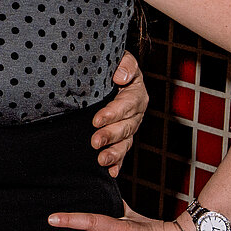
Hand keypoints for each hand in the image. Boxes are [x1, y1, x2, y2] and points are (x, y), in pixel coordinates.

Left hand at [89, 52, 149, 176]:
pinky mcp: (121, 138)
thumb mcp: (120, 58)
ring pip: (126, 142)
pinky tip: (112, 173)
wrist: (107, 75)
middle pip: (126, 127)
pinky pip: (122, 152)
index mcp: (136, 93)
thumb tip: (121, 77)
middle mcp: (136, 113)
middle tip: (95, 142)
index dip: (113, 113)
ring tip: (102, 160)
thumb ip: (125, 64)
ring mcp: (129, 127)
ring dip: (115, 153)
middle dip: (111, 135)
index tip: (96, 120)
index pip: (127, 104)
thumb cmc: (112, 65)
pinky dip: (118, 163)